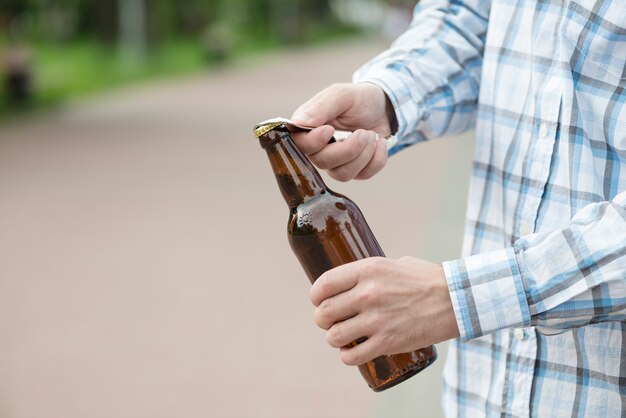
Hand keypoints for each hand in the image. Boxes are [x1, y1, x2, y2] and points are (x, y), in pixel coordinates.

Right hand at [290, 83, 392, 180]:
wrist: (383, 108)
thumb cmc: (357, 99)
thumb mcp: (341, 95)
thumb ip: (320, 107)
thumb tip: (299, 122)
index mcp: (308, 128)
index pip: (299, 145)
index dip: (314, 142)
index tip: (329, 129)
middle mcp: (317, 149)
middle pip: (322, 162)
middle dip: (348, 148)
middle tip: (363, 132)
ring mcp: (335, 162)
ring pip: (342, 174)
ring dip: (363, 155)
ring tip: (372, 135)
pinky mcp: (354, 170)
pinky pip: (363, 175)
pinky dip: (376, 159)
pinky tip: (379, 143)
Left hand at [310, 256, 459, 365]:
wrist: (456, 299)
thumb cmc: (426, 279)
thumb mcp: (394, 264)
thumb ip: (372, 273)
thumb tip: (354, 281)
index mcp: (367, 270)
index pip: (324, 284)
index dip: (315, 295)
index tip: (318, 300)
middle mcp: (368, 294)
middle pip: (324, 312)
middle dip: (322, 319)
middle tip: (330, 320)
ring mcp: (377, 319)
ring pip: (334, 336)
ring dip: (333, 338)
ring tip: (341, 336)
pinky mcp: (387, 342)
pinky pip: (352, 356)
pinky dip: (347, 357)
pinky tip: (351, 352)